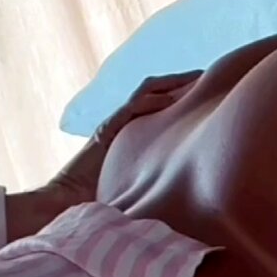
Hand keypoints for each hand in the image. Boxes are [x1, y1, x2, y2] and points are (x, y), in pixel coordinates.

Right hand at [47, 69, 203, 208]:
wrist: (69, 200)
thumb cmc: (105, 197)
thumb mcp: (142, 179)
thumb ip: (160, 171)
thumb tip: (195, 178)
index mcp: (135, 131)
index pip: (161, 101)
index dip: (181, 93)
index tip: (207, 89)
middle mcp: (125, 122)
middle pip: (155, 90)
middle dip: (180, 81)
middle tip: (206, 76)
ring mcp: (115, 123)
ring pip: (145, 93)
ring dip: (170, 83)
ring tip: (194, 79)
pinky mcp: (105, 131)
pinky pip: (130, 110)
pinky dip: (150, 102)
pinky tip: (169, 101)